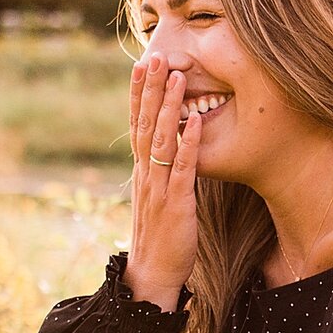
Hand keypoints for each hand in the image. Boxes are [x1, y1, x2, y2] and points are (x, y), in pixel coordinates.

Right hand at [124, 54, 201, 310]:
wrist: (152, 275)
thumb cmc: (158, 238)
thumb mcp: (155, 199)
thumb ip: (158, 174)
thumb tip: (164, 152)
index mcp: (141, 172)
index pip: (136, 125)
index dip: (138, 95)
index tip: (140, 66)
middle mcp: (146, 175)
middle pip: (145, 124)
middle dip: (151, 90)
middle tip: (155, 57)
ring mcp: (159, 187)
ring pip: (162, 139)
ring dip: (169, 107)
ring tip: (177, 77)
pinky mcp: (176, 203)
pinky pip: (183, 168)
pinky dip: (189, 143)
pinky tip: (196, 121)